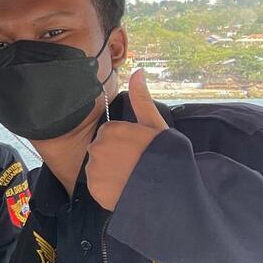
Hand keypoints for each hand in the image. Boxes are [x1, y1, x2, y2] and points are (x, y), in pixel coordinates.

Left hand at [86, 69, 168, 210]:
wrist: (169, 192)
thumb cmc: (166, 156)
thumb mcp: (155, 125)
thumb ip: (141, 99)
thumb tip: (137, 71)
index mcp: (111, 130)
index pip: (110, 134)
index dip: (126, 143)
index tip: (139, 151)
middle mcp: (97, 147)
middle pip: (102, 150)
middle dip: (116, 157)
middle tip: (137, 166)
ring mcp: (94, 169)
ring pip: (98, 168)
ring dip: (111, 174)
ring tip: (132, 179)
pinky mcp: (94, 188)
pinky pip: (97, 186)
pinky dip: (108, 189)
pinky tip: (125, 189)